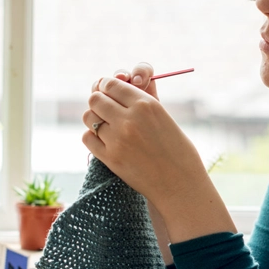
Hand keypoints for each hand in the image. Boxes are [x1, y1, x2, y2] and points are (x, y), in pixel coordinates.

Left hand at [82, 66, 234, 240]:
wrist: (180, 184)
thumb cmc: (177, 150)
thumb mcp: (164, 117)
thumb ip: (141, 101)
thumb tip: (121, 84)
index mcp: (146, 104)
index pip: (111, 84)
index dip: (106, 87)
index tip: (109, 93)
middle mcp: (129, 119)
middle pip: (95, 99)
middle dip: (99, 102)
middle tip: (106, 110)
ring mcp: (117, 139)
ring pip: (89, 117)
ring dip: (94, 119)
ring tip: (106, 126)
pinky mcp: (110, 158)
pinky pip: (87, 138)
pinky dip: (93, 137)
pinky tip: (105, 141)